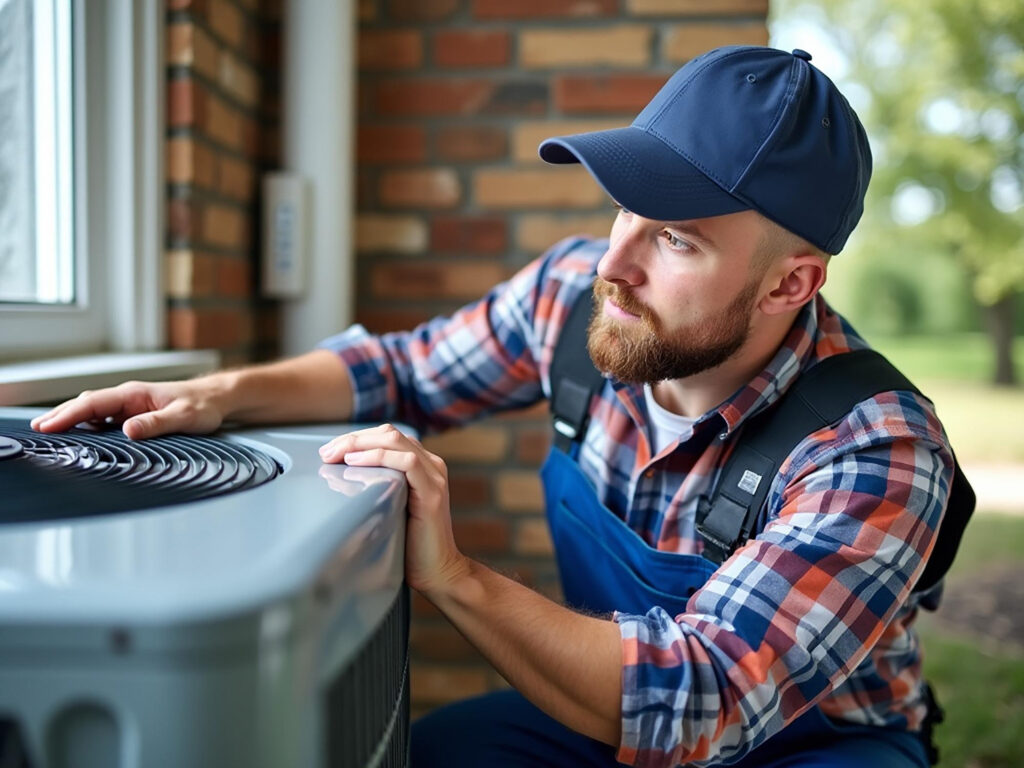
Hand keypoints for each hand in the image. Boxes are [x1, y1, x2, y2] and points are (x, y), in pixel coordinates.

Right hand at [30, 378, 229, 439]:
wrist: (218, 399)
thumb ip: (156, 424)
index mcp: (135, 393)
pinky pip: (106, 418)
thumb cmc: (203, 406)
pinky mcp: (136, 414)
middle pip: (87, 404)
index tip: (48, 425)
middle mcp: (129, 397)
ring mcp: (131, 405)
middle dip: (62, 415)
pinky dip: (88, 423)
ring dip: (73, 418)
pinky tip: (80, 434)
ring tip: (50, 432)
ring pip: (94, 410)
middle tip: (39, 430)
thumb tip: (127, 430)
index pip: (93, 403)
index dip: (69, 414)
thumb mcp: (183, 417)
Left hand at [319, 424, 469, 598]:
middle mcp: (431, 465)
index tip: (330, 450)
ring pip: (395, 441)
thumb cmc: (409, 544)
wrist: (437, 571)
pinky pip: (406, 463)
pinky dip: (378, 457)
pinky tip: (356, 463)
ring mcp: (434, 477)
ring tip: (336, 455)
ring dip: (360, 444)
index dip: (357, 438)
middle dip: (353, 438)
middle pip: (389, 434)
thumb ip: (375, 486)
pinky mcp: (432, 493)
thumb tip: (338, 476)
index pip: (387, 436)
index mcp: (422, 465)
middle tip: (326, 452)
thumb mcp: (389, 506)